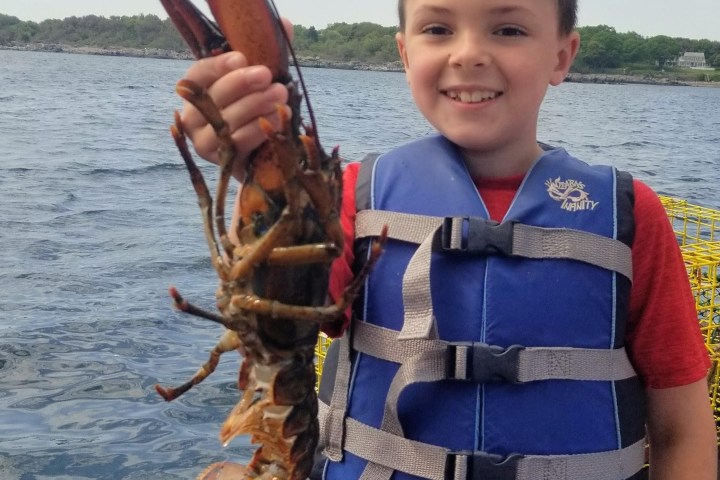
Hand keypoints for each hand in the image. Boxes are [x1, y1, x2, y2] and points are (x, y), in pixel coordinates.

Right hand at [179, 19, 293, 179]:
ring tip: (280, 95)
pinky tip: (276, 118)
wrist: (263, 155)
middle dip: (243, 84)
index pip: (199, 74)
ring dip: (255, 105)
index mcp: (198, 91)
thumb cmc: (258, 109)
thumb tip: (285, 24)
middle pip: (213, 96)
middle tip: (268, 76)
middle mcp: (194, 115)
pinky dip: (258, 129)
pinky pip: (237, 143)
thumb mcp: (262, 80)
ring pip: (226, 120)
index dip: (219, 65)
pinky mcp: (220, 160)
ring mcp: (203, 140)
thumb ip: (269, 52)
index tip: (241, 58)